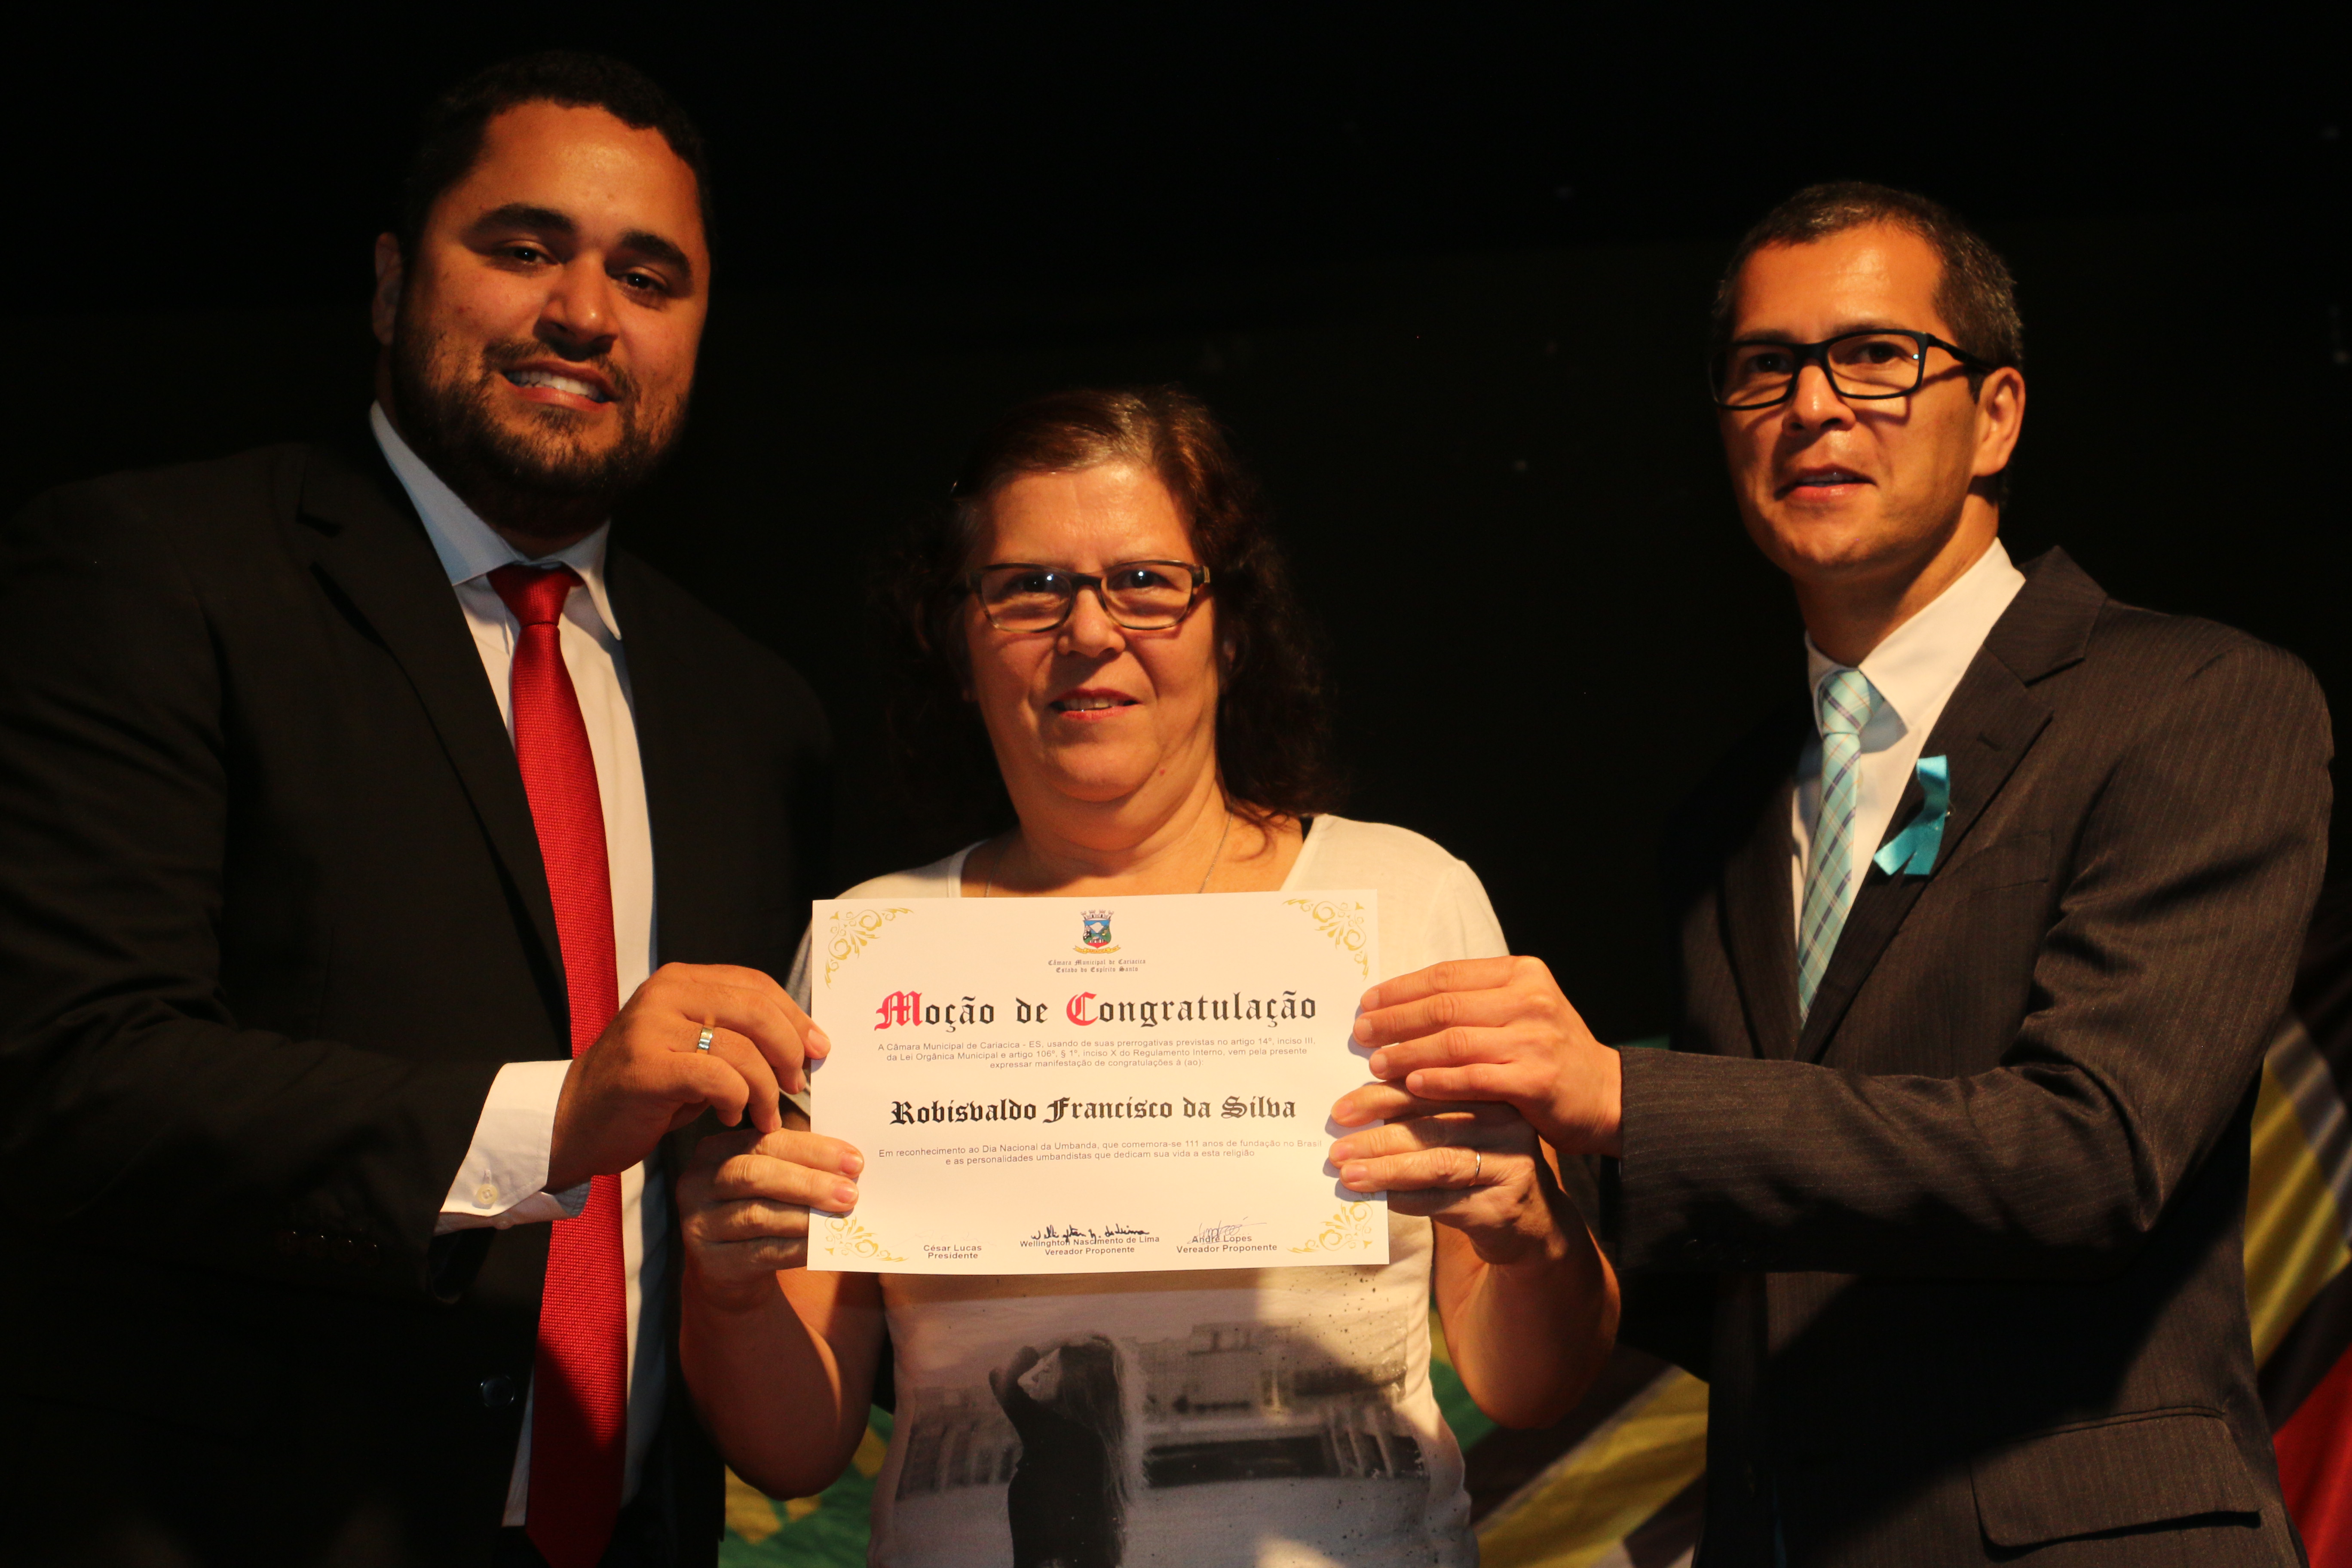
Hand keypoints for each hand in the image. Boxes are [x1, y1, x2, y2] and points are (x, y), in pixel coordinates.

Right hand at [548, 962, 831, 1191]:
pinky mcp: (646, 1067)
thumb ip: (735, 1034)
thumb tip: (803, 1041)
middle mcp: (665, 994)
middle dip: (788, 1050)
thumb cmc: (645, 1090)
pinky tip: (733, 1116)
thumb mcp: (693, 1048)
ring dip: (766, 1088)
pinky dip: (737, 1099)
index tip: (818, 1049)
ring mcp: (652, 1028)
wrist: (574, 1122)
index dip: (794, 1017)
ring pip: (740, 1048)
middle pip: (755, 1010)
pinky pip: (716, 1077)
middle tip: (798, 1084)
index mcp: (681, 981)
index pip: (756, 985)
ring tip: (765, 1114)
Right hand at [679, 1125, 862, 1311]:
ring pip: (757, 1215)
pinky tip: (823, 1245)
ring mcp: (699, 1224)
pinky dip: (797, 1247)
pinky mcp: (711, 1262)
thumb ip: (798, 1165)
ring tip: (841, 1217)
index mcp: (714, 1151)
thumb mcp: (769, 1180)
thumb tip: (850, 1166)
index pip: (766, 1142)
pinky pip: (761, 1252)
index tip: (854, 1161)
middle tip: (851, 1193)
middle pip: (756, 1175)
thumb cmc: (758, 1208)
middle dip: (809, 1182)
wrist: (729, 1269)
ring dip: (805, 1216)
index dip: (812, 1150)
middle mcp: (697, 1184)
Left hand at [1326, 1089, 1572, 1264]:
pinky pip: (1446, 1201)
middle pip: (1431, 1125)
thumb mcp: (1458, 1131)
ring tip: (1348, 1176)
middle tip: (1337, 1149)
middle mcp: (1504, 1123)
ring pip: (1437, 1163)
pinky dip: (1409, 1199)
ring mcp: (1508, 1165)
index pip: (1429, 1087)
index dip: (1380, 1096)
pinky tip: (1381, 1199)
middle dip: (1376, 1136)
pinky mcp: (1502, 1204)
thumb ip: (1420, 1114)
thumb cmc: (1479, 1166)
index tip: (1340, 1110)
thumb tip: (1352, 1113)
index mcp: (1488, 1092)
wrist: (1532, 1221)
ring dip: (1386, 1170)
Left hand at [1339, 956, 1622, 1154]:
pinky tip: (1412, 1084)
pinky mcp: (1536, 1079)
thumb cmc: (1548, 1053)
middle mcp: (1530, 1000)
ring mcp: (1534, 1039)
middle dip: (1395, 1020)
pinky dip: (1439, 1080)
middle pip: (1445, 1005)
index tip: (1367, 1002)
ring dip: (1409, 1052)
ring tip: (1377, 1064)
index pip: (1447, 975)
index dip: (1401, 988)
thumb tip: (1401, 1005)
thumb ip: (1473, 1003)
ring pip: (1454, 1041)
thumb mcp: (1519, 1012)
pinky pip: (1474, 1077)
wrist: (1606, 1095)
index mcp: (1521, 974)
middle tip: (1360, 1034)